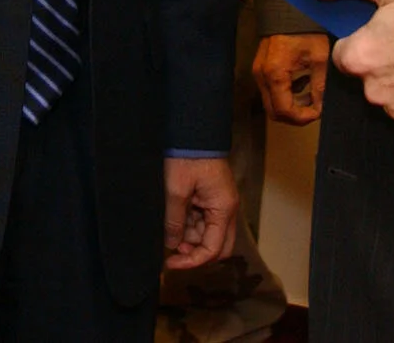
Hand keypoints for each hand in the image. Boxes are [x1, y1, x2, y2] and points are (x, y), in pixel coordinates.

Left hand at [162, 156, 239, 270]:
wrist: (192, 131)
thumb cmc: (186, 157)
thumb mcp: (176, 190)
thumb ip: (174, 221)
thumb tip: (172, 246)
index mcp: (223, 209)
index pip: (214, 249)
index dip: (192, 261)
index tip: (171, 263)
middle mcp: (226, 209)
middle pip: (217, 246)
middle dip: (194, 252)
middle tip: (171, 251)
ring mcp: (218, 203)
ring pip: (207, 233)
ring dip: (189, 237)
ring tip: (167, 229)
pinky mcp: (209, 197)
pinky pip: (201, 220)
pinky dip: (187, 224)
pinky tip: (172, 219)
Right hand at [252, 33, 327, 124]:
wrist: (288, 8)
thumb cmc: (304, 29)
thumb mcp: (319, 58)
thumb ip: (319, 86)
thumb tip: (321, 107)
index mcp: (275, 74)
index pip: (285, 111)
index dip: (303, 117)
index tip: (318, 112)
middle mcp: (262, 75)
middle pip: (274, 112)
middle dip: (295, 115)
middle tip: (314, 109)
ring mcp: (258, 71)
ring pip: (271, 102)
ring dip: (290, 105)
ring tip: (311, 95)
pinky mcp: (260, 67)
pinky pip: (270, 90)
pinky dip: (285, 94)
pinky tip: (302, 82)